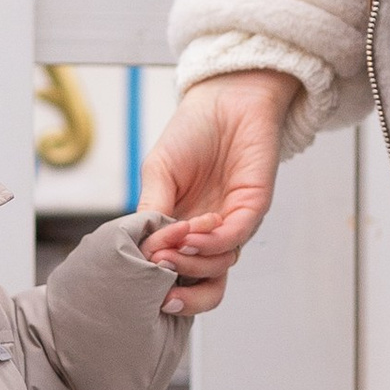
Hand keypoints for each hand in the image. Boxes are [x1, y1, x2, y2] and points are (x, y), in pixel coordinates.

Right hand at [137, 68, 300, 315]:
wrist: (227, 98)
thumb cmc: (192, 132)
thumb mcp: (158, 172)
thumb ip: (151, 209)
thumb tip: (141, 249)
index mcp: (182, 230)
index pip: (172, 272)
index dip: (156, 281)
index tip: (136, 276)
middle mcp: (208, 235)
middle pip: (201, 285)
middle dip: (180, 291)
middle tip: (158, 277)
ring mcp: (232, 225)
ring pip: (218, 268)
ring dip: (193, 263)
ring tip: (171, 248)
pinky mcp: (253, 208)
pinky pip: (235, 238)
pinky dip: (213, 243)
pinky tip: (192, 233)